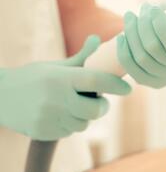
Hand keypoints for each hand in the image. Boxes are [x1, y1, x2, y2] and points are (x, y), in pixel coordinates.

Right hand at [0, 36, 130, 140]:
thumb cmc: (32, 78)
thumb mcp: (55, 67)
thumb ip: (81, 58)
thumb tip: (97, 39)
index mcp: (61, 78)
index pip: (97, 80)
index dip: (116, 85)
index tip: (127, 88)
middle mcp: (56, 99)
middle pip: (96, 110)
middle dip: (102, 106)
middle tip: (100, 101)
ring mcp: (50, 118)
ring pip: (84, 123)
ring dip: (84, 116)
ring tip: (73, 106)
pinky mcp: (44, 132)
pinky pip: (70, 131)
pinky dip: (70, 124)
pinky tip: (59, 115)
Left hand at [117, 0, 165, 88]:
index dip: (160, 26)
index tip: (152, 7)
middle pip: (153, 52)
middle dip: (141, 26)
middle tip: (140, 9)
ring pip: (140, 59)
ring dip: (130, 35)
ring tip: (131, 16)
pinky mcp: (151, 81)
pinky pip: (133, 72)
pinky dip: (123, 53)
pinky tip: (121, 36)